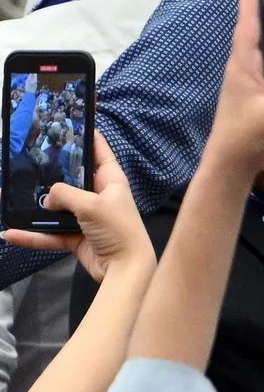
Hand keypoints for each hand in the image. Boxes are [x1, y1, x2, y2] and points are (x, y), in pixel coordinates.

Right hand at [1, 137, 152, 281]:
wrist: (125, 269)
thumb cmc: (117, 229)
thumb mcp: (92, 205)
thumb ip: (65, 194)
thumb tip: (46, 198)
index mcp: (110, 181)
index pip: (100, 153)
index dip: (88, 137)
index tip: (73, 122)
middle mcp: (98, 196)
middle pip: (70, 179)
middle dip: (49, 172)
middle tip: (26, 159)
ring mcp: (85, 217)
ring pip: (54, 207)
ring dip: (33, 206)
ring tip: (8, 195)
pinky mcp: (75, 237)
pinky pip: (49, 233)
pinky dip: (31, 234)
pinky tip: (10, 232)